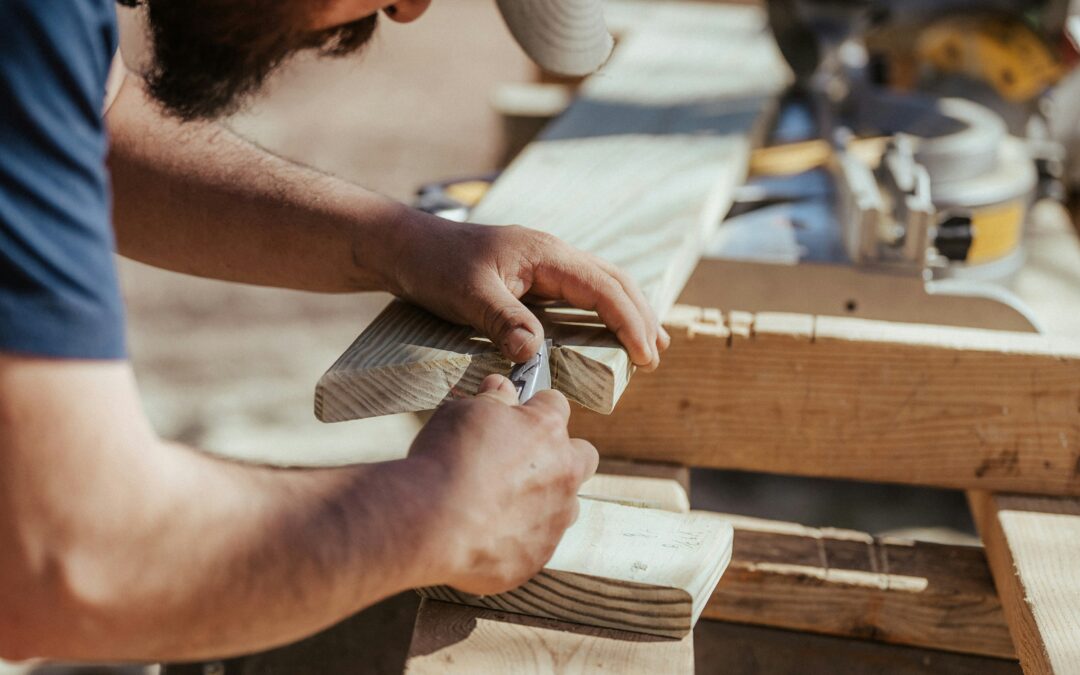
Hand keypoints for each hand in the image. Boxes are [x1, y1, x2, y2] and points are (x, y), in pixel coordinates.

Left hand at [386, 216, 669, 369]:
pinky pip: (580, 291)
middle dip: (640, 317)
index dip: (629, 322)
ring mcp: (544, 263)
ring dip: (628, 312)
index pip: (603, 287)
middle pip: (614, 281)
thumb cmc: (435, 266)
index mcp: (545, 254)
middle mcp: (552, 254)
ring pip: (601, 283)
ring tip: (649, 344)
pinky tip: (606, 329)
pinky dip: (603, 310)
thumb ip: (503, 321)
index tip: (646, 355)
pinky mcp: (533, 275)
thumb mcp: (466, 295)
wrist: (406, 247)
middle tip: (656, 356)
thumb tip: (534, 354)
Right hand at [406, 374, 598, 595]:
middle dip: (561, 454)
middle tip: (522, 460)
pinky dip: (517, 538)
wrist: (430, 522)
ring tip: (500, 503)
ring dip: (543, 501)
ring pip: (565, 505)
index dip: (535, 407)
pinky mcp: (537, 556)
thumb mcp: (464, 412)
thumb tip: (501, 386)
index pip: (556, 405)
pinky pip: (536, 543)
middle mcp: (563, 474)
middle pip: (583, 456)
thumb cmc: (446, 459)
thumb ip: (492, 399)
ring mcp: (554, 519)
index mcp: (547, 431)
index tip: (517, 413)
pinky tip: (484, 533)